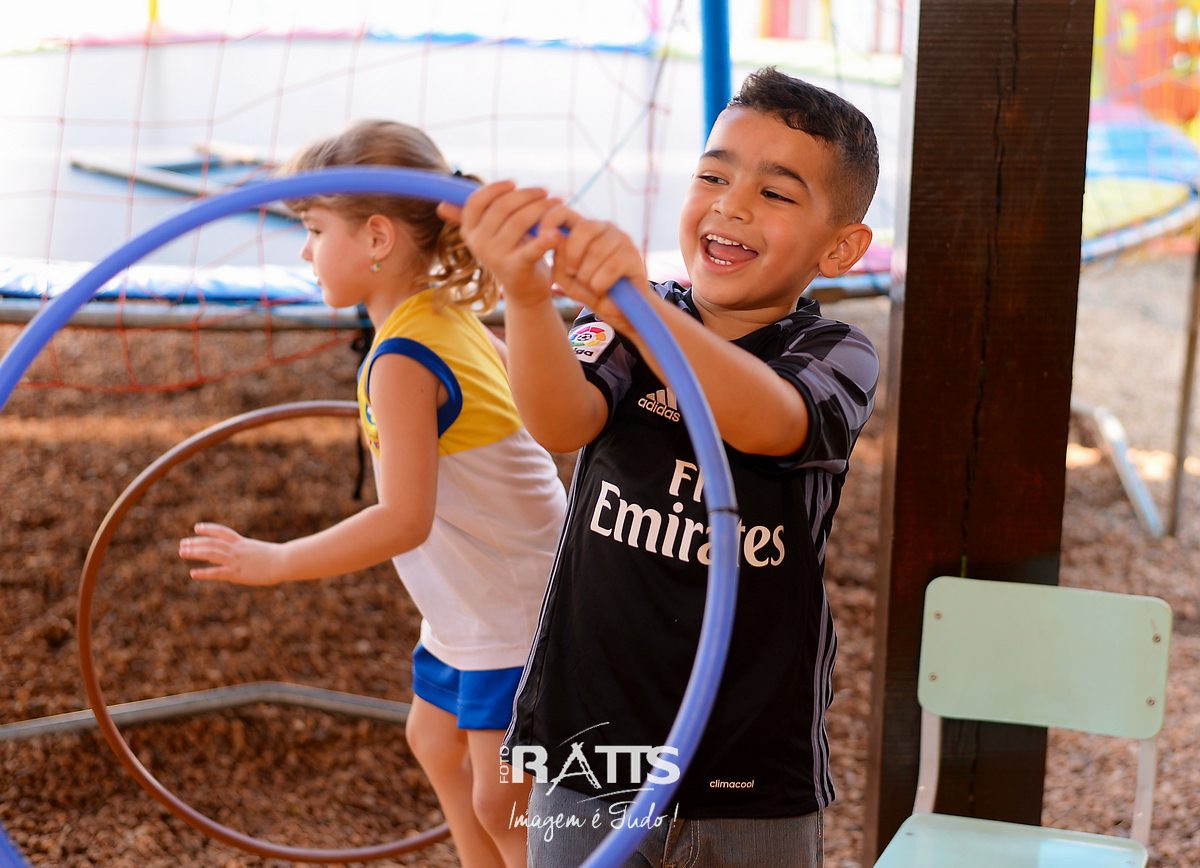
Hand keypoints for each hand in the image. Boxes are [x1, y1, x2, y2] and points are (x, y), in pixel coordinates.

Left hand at [179, 523, 282, 584]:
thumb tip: (249, 554)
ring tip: (182, 552)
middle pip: (212, 543)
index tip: (197, 528)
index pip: (222, 532)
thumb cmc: (279, 558)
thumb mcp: (262, 551)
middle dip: (196, 543)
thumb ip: (252, 552)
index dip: (209, 529)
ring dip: (195, 552)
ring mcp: (236, 560)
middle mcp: (237, 549)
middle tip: (182, 544)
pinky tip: (193, 574)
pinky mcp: (237, 573)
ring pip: (212, 553)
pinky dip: (204, 573)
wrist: (284, 561)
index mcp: (243, 543)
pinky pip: (217, 572)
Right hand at [437, 181, 565, 308]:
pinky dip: (546, 239)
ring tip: (558, 204)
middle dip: (528, 195)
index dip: (495, 189)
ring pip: (520, 221)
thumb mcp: (490, 235)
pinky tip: (557, 232)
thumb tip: (441, 206)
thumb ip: (472, 217)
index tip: (514, 183)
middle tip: (547, 192)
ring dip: (543, 209)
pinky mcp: (516, 269)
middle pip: (502, 207)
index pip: (476, 201)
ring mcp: (495, 257)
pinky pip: (532, 248)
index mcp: (469, 232)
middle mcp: (478, 244)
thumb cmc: (511, 253)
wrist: (526, 291)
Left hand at [549, 211, 648, 335]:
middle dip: (573, 257)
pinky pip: (611, 267)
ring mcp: (621, 239)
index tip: (541, 236)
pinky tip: (603, 289)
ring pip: (597, 251)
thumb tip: (559, 241)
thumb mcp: (567, 279)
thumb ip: (558, 261)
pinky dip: (601, 284)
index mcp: (584, 229)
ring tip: (592, 286)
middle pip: (583, 230)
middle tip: (575, 274)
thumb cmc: (590, 290)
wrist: (619, 311)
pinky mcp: (633, 255)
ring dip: (588, 276)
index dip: (550, 219)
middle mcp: (604, 228)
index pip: (564, 212)